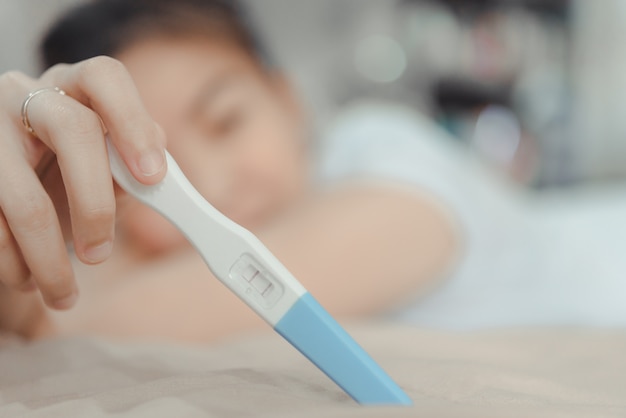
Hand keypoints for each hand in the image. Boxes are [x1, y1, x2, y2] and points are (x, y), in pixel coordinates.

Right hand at [0, 56, 166, 310]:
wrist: (10, 183)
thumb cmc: (71, 173)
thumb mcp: (107, 168)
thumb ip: (135, 172)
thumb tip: (161, 186)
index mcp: (77, 89)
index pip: (106, 78)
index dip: (133, 124)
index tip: (153, 177)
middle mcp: (29, 95)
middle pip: (71, 130)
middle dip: (94, 204)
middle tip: (101, 255)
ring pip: (21, 193)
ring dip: (46, 255)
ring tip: (63, 293)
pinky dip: (10, 260)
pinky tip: (26, 279)